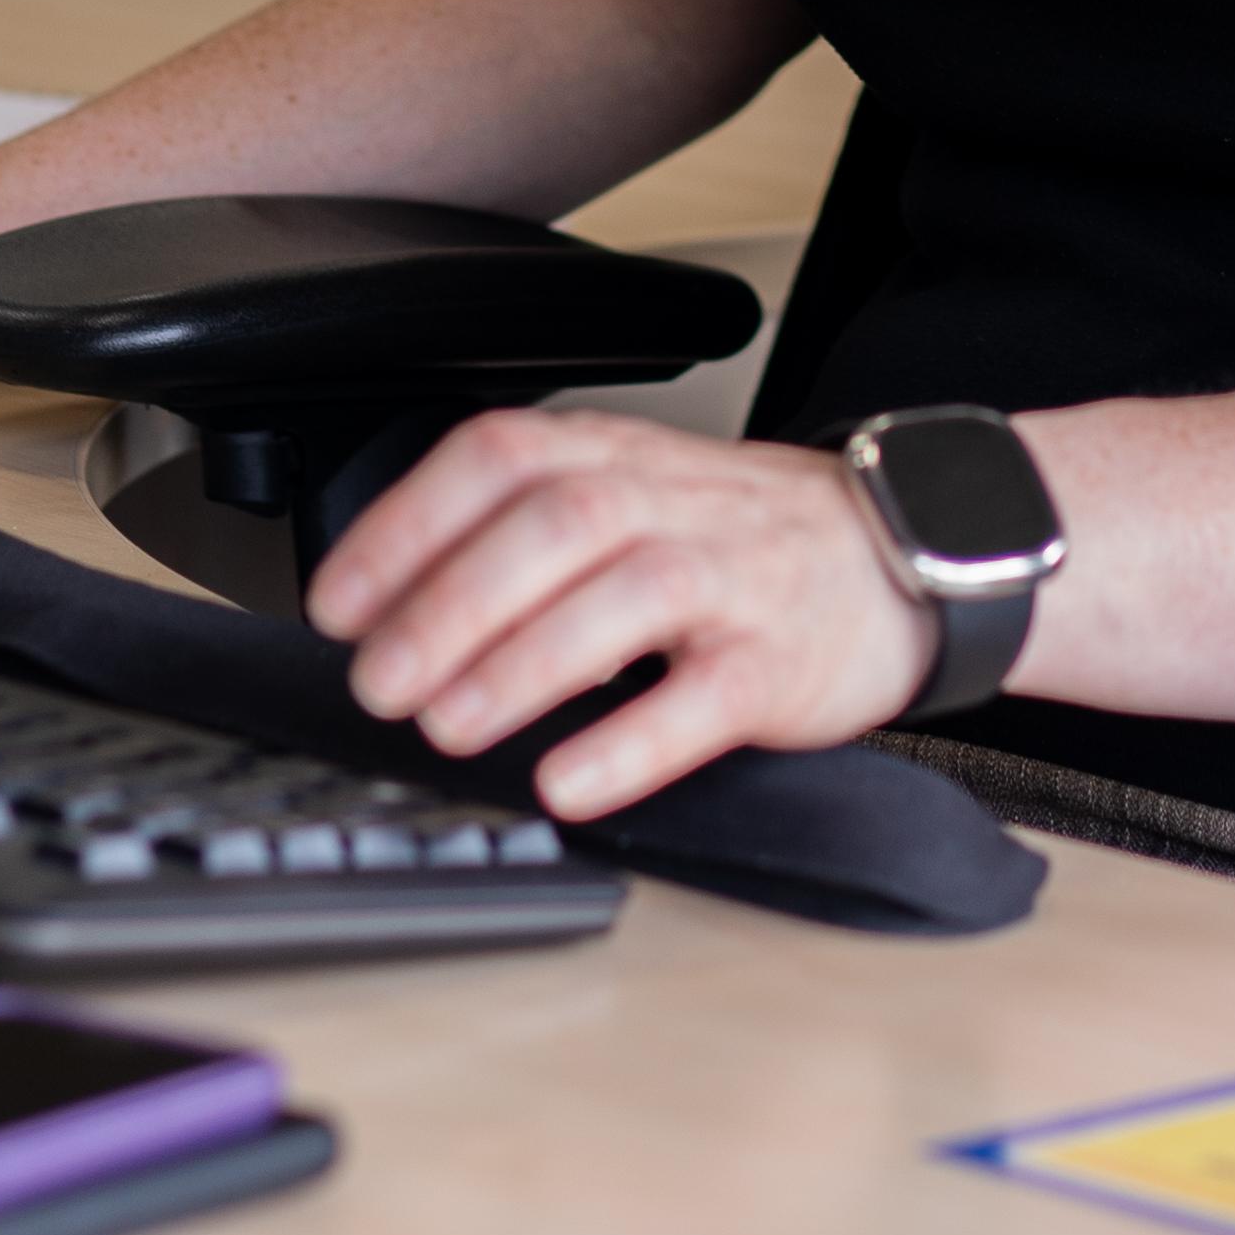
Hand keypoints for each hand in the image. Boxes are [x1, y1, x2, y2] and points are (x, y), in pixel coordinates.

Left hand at [299, 411, 939, 824]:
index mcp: (613, 455)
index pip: (498, 456)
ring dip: (525, 662)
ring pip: (628, 593)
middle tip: (381, 680)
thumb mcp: (629, 498)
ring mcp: (733, 576)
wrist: (896, 555)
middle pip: (554, 521)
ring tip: (451, 726)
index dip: (407, 524)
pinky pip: (708, 697)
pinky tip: (569, 779)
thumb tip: (384, 618)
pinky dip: (631, 741)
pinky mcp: (782, 660)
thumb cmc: (734, 543)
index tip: (337, 603)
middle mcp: (670, 501)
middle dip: (452, 602)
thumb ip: (521, 534)